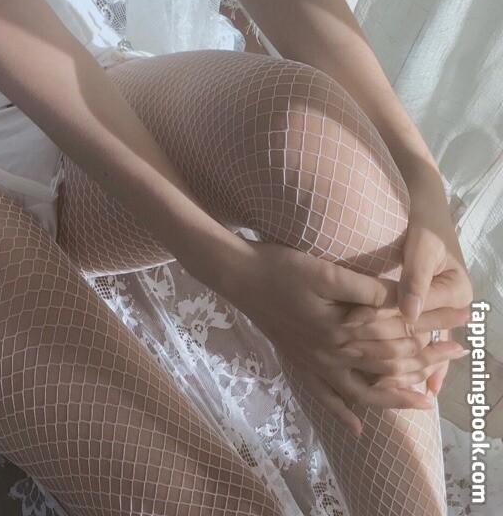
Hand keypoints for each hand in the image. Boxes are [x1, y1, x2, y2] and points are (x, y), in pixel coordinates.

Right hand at [233, 242, 447, 437]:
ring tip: (425, 401)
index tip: (460, 321)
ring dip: (397, 397)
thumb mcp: (324, 271)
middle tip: (458, 352)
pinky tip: (358, 429)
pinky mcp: (301, 364)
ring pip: (365, 391)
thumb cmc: (280, 267)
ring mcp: (316, 364)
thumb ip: (365, 289)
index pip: (398, 335)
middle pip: (389, 364)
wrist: (237, 276)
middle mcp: (333, 355)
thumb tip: (403, 301)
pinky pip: (326, 398)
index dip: (431, 328)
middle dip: (428, 359)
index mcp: (342, 330)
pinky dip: (344, 414)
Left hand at [343, 170, 472, 397]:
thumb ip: (415, 280)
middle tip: (380, 379)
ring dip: (415, 366)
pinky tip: (415, 381)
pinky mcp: (433, 308)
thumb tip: (409, 313)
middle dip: (405, 357)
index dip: (389, 324)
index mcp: (456, 292)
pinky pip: (426, 337)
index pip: (421, 316)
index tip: (359, 333)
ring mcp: (445, 309)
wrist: (429, 210)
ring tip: (398, 392)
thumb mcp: (421, 249)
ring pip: (428, 342)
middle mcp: (455, 306)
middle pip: (426, 336)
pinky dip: (419, 357)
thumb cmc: (425, 226)